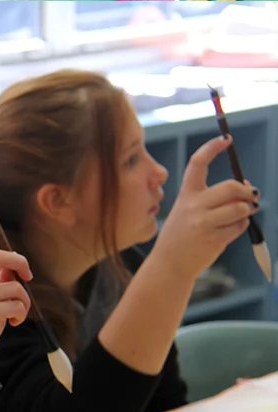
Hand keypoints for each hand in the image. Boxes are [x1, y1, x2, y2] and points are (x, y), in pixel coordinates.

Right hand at [153, 135, 257, 281]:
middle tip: (250, 196)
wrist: (169, 264)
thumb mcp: (188, 212)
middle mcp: (193, 207)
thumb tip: (248, 187)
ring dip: (246, 211)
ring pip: (240, 207)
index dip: (212, 148)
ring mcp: (203, 223)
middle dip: (246, 191)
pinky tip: (229, 231)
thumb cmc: (182, 236)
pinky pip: (240, 226)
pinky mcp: (214, 239)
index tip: (225, 140)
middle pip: (231, 187)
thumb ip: (214, 198)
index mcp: (185, 195)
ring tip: (239, 216)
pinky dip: (241, 226)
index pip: (197, 164)